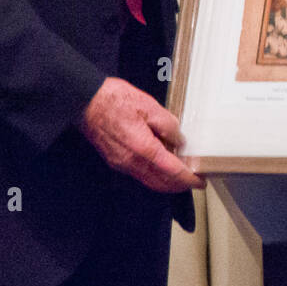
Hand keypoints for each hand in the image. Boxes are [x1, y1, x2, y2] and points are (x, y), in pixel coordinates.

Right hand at [78, 77, 204, 192]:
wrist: (86, 102)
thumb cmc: (116, 100)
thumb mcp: (150, 107)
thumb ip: (168, 126)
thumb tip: (179, 141)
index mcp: (143, 148)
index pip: (171, 171)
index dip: (188, 179)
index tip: (200, 182)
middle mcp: (131, 161)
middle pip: (160, 182)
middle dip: (179, 185)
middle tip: (194, 181)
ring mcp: (121, 163)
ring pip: (149, 181)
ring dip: (166, 182)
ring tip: (181, 175)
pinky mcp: (115, 160)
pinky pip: (139, 174)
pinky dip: (153, 175)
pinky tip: (161, 165)